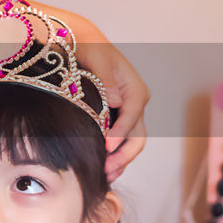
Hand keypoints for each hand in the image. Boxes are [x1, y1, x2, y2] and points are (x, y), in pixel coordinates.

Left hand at [74, 22, 149, 181]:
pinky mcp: (119, 121)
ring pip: (132, 143)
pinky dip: (116, 156)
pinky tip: (105, 170)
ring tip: (106, 176)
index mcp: (135, 90)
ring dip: (121, 161)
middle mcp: (136, 104)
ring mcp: (129, 114)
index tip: (107, 147)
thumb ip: (106, 79)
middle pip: (138, 136)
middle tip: (107, 170)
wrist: (85, 46)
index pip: (132, 116)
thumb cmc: (91, 50)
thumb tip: (116, 101)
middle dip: (124, 155)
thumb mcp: (97, 58)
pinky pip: (122, 142)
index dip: (121, 134)